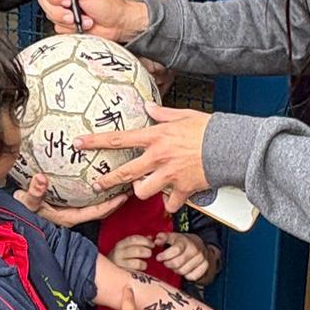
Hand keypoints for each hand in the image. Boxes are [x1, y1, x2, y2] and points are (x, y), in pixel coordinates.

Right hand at [13, 172, 125, 226]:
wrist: (14, 215)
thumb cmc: (21, 210)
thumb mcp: (27, 202)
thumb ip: (35, 192)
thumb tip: (41, 178)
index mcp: (68, 218)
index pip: (95, 213)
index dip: (110, 206)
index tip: (124, 195)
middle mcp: (73, 216)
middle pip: (100, 210)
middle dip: (115, 200)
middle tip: (129, 185)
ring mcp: (71, 211)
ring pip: (94, 205)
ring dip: (107, 195)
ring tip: (119, 181)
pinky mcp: (67, 206)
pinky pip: (86, 199)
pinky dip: (94, 191)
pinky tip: (98, 178)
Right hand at [33, 0, 147, 39]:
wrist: (118, 24)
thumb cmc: (109, 5)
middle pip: (45, 0)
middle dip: (60, 10)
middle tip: (74, 10)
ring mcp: (65, 7)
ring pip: (50, 15)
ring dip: (68, 20)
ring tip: (83, 18)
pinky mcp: (67, 22)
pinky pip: (57, 27)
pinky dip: (70, 29)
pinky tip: (82, 24)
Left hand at [78, 104, 208, 210]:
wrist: (231, 147)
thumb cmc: (209, 129)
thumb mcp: (184, 115)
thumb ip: (163, 113)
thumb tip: (149, 106)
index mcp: (156, 137)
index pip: (119, 138)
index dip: (95, 141)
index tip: (78, 143)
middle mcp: (158, 157)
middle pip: (124, 173)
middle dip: (107, 180)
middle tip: (97, 184)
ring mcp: (169, 175)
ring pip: (142, 191)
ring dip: (142, 191)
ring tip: (145, 188)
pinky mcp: (182, 190)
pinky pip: (169, 204)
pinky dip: (171, 203)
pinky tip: (173, 199)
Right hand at [108, 234, 153, 271]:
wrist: (105, 271)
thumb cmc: (120, 258)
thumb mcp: (127, 247)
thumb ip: (138, 242)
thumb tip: (151, 237)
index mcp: (121, 244)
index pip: (134, 239)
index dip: (145, 241)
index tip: (152, 244)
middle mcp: (118, 253)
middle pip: (136, 250)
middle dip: (146, 251)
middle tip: (149, 254)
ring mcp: (119, 264)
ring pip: (136, 263)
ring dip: (143, 263)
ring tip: (145, 264)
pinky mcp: (122, 273)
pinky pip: (135, 272)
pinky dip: (139, 271)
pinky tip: (140, 271)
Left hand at [154, 230, 211, 281]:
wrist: (201, 246)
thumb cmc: (183, 243)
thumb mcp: (174, 237)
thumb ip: (164, 238)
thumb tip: (157, 241)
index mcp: (185, 240)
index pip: (176, 249)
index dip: (165, 255)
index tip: (159, 258)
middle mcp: (194, 248)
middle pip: (177, 263)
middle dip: (168, 264)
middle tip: (166, 262)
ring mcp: (201, 257)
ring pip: (183, 271)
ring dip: (176, 270)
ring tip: (175, 266)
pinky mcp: (205, 266)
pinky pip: (192, 276)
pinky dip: (186, 275)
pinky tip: (185, 269)